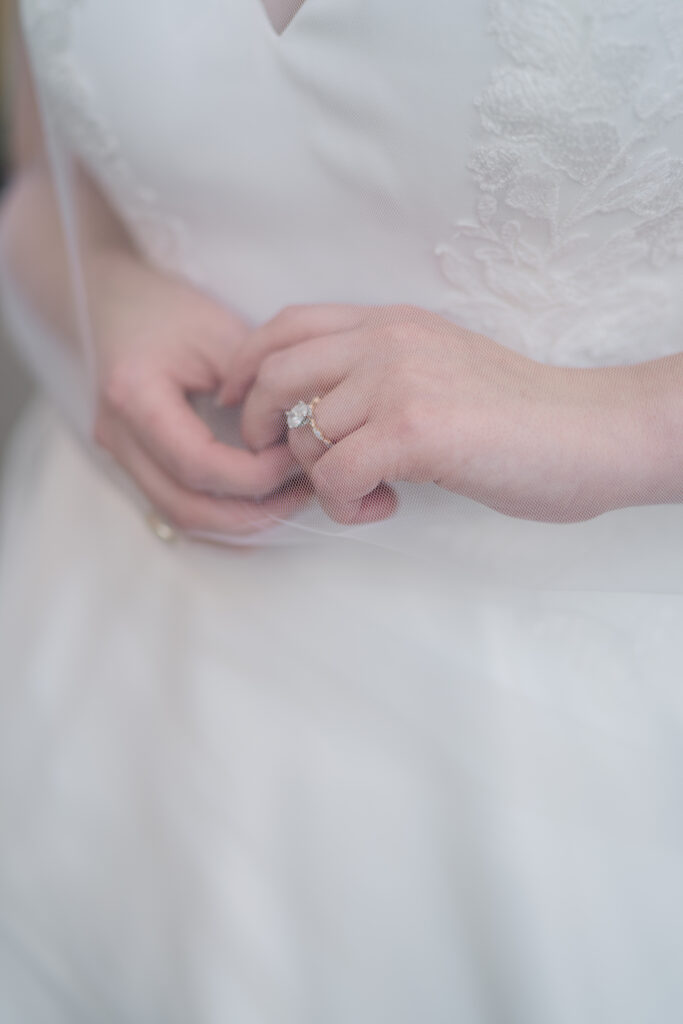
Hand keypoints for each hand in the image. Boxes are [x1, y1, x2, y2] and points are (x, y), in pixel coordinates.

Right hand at [90, 252, 308, 535]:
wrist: (116, 303)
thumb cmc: (170, 310)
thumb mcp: (220, 333)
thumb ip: (255, 385)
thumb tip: (299, 434)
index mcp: (134, 396)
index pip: (198, 464)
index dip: (254, 474)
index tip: (295, 457)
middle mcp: (119, 436)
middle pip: (186, 507)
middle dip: (251, 513)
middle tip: (301, 492)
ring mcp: (122, 455)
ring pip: (181, 517)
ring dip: (239, 521)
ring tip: (288, 500)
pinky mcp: (135, 464)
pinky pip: (178, 508)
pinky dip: (221, 515)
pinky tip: (261, 503)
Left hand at [221, 303, 645, 523]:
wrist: (590, 432)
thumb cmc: (522, 415)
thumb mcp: (441, 368)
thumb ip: (382, 373)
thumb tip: (320, 414)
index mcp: (392, 322)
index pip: (288, 324)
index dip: (246, 364)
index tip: (237, 404)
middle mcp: (387, 339)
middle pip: (275, 373)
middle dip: (260, 425)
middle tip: (282, 463)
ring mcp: (398, 380)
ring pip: (302, 434)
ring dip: (317, 477)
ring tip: (363, 492)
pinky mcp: (412, 429)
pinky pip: (333, 475)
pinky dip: (344, 504)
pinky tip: (385, 505)